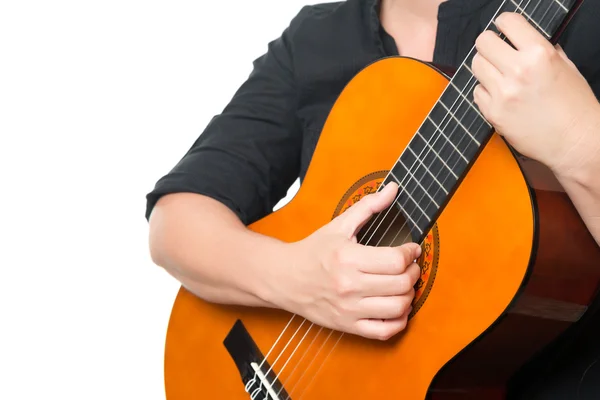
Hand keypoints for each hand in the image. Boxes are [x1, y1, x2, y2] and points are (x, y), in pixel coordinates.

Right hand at [277, 182, 421, 340]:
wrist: (285, 278)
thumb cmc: (313, 251)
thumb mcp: (339, 225)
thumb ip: (368, 206)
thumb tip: (393, 189)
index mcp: (348, 258)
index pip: (396, 260)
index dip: (411, 253)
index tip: (411, 249)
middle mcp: (349, 285)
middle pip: (401, 284)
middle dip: (414, 272)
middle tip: (410, 265)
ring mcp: (349, 308)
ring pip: (398, 307)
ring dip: (410, 295)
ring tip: (405, 285)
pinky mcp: (347, 325)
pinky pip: (384, 331)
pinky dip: (399, 321)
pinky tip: (397, 308)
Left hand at [471, 12, 599, 174]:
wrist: (574, 141)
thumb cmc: (574, 106)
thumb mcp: (566, 67)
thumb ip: (542, 50)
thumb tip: (522, 40)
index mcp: (539, 54)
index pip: (507, 22)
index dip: (503, 25)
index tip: (503, 31)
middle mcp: (518, 71)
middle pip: (483, 42)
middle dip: (490, 45)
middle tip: (498, 54)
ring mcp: (502, 93)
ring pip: (476, 65)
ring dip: (486, 68)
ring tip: (500, 77)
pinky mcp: (493, 113)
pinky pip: (476, 92)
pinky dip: (485, 92)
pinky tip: (501, 97)